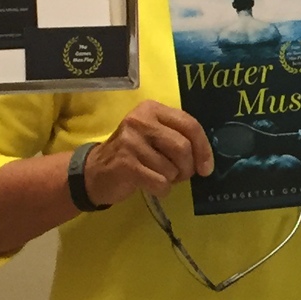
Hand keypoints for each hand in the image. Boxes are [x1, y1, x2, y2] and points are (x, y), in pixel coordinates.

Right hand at [81, 101, 214, 205]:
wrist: (94, 172)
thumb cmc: (132, 154)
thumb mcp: (153, 135)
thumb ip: (178, 137)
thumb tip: (205, 160)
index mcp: (151, 109)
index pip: (190, 125)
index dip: (204, 148)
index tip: (206, 167)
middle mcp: (140, 120)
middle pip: (183, 148)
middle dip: (187, 168)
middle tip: (178, 175)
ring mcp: (131, 142)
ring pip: (172, 168)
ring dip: (171, 180)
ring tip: (156, 175)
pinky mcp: (126, 164)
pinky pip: (161, 183)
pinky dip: (161, 189)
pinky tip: (149, 185)